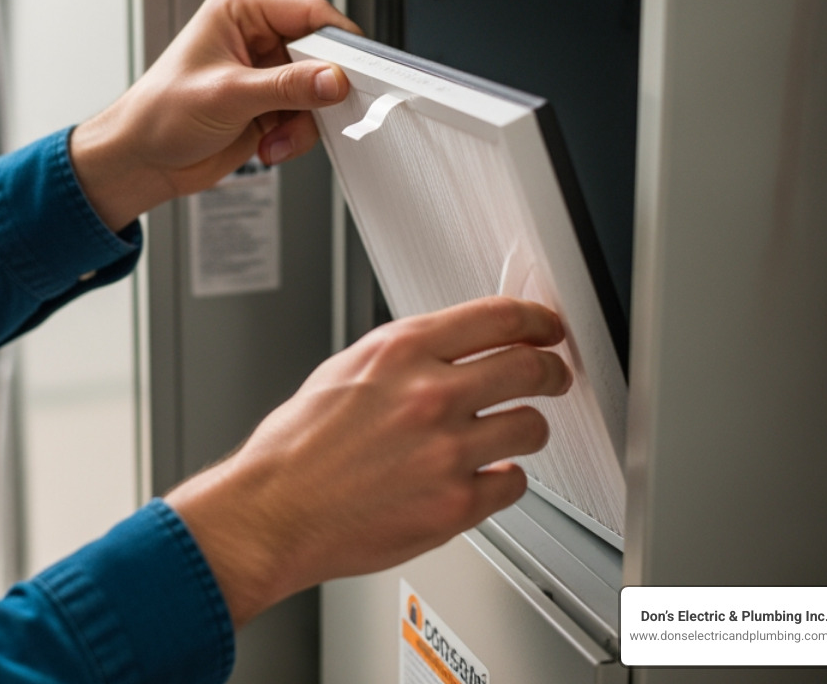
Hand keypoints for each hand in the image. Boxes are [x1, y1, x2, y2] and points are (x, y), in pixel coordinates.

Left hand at [70, 0, 358, 229]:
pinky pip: (305, 118)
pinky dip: (293, 137)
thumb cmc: (157, 115)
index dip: (338, 40)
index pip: (309, 12)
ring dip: (303, 122)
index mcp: (239, 13)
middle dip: (317, 91)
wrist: (141, 161)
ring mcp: (263, 74)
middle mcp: (254, 39)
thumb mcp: (227, 95)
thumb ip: (286, 86)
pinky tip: (267, 146)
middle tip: (316, 110)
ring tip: (274, 137)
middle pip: (319, 55)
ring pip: (316, 92)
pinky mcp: (267, 106)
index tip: (357, 68)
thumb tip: (331, 79)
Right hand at [165, 297, 572, 627]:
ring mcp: (447, 451)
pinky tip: (481, 477)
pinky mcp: (455, 505)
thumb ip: (406, 356)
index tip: (546, 329)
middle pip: (530, 369)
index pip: (499, 318)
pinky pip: (513, 484)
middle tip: (552, 379)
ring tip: (511, 433)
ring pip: (531, 427)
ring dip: (527, 428)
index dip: (537, 321)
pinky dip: (503, 480)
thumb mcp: (347, 369)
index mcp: (401, 350)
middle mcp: (430, 395)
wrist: (274, 509)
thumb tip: (457, 347)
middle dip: (551, 373)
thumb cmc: (298, 446)